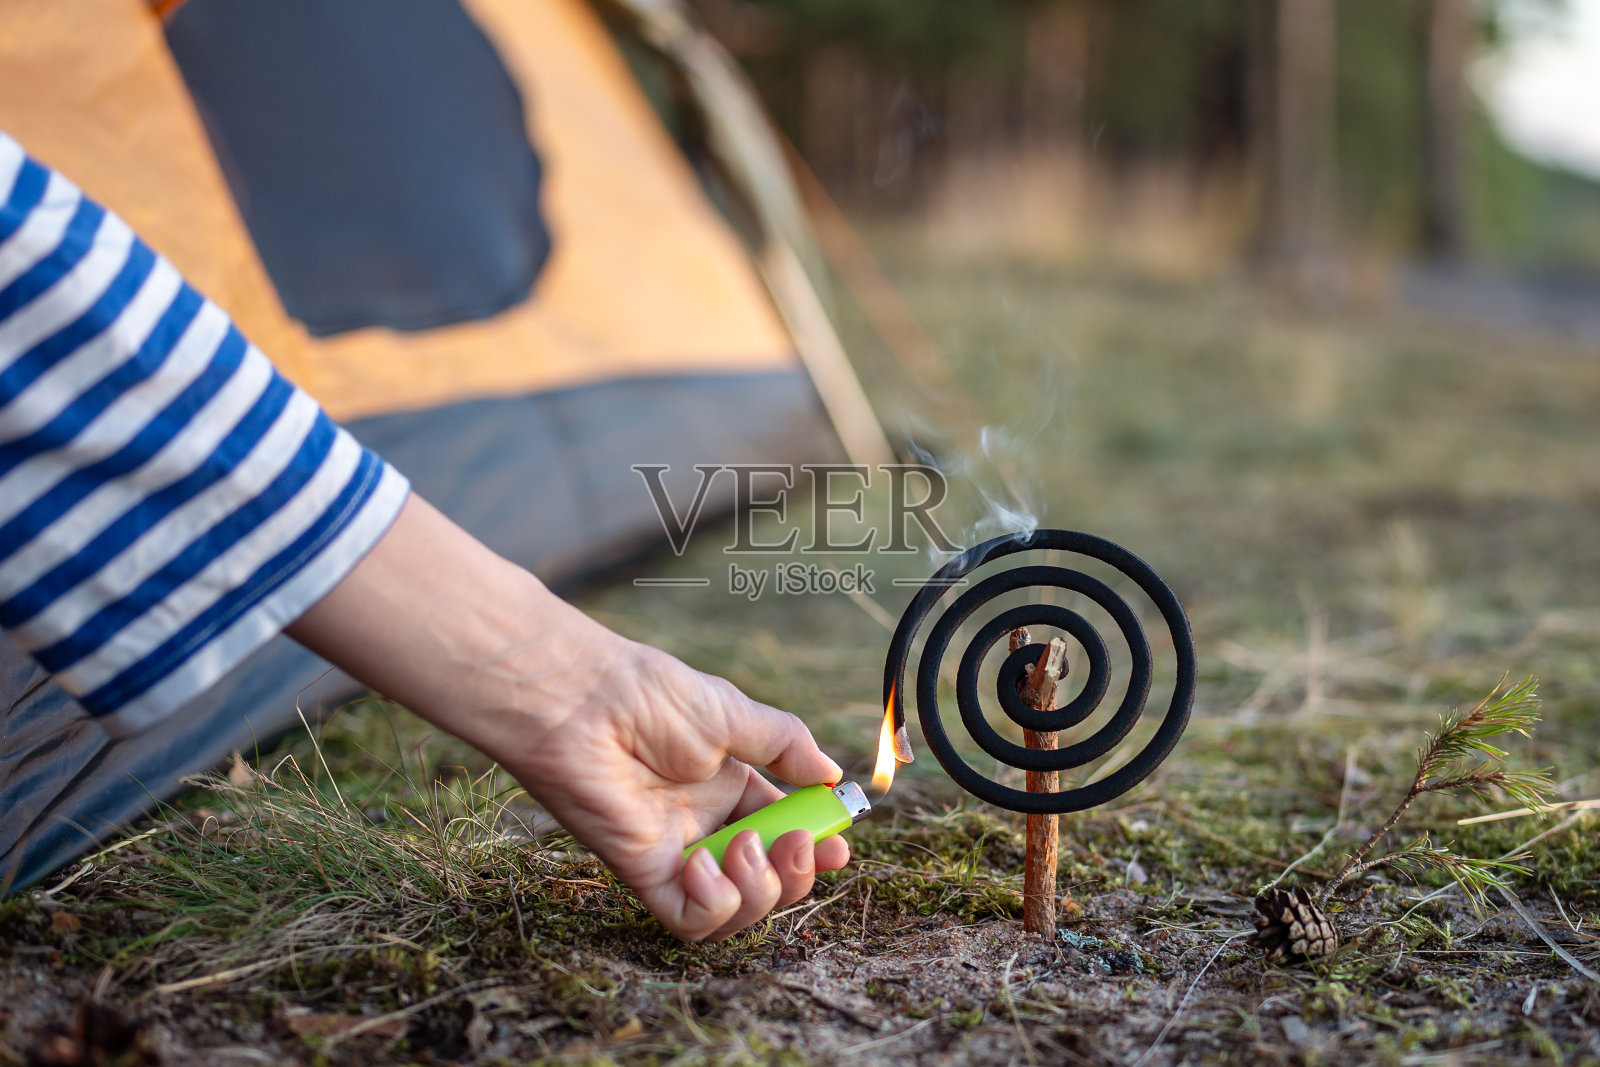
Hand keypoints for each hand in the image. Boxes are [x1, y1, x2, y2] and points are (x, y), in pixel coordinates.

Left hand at [286, 495, 850, 939]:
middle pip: (768, 880)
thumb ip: (785, 745)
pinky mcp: (642, 871)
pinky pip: (688, 918)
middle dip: (796, 873)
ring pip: (735, 911)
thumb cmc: (648, 694)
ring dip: (759, 891)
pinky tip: (706, 862)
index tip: (838, 844)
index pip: (784, 833)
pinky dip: (712, 903)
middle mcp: (706, 825)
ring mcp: (675, 852)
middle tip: (798, 843)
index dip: (814, 846)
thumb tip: (832, 776)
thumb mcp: (734, 713)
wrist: (582, 699)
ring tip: (748, 847)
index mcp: (730, 787)